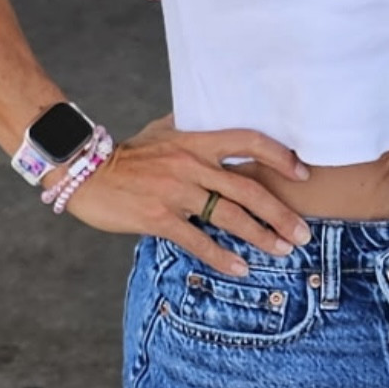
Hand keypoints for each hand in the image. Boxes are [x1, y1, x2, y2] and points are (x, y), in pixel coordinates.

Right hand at [66, 114, 311, 274]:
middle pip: (248, 188)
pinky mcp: (159, 217)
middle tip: (302, 232)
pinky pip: (198, 240)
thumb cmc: (127, 153)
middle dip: (280, 212)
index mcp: (195, 140)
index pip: (248, 141)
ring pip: (230, 217)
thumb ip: (190, 128)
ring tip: (283, 250)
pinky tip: (241, 268)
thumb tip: (212, 119)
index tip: (301, 173)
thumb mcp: (161, 130)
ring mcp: (176, 191)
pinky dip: (222, 257)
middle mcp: (191, 164)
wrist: (86, 172)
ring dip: (261, 236)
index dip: (280, 156)